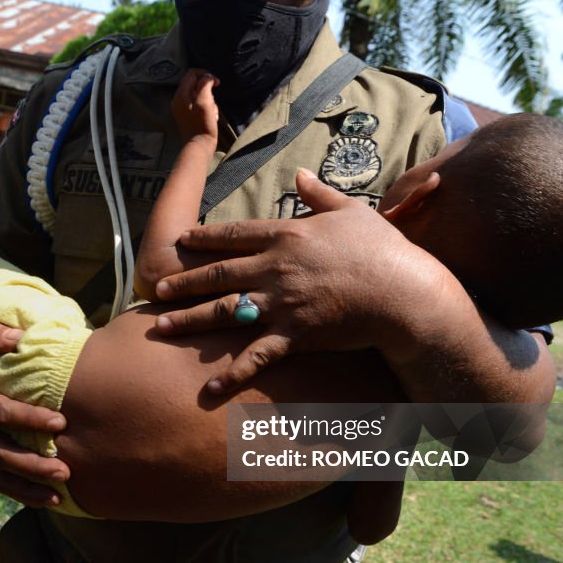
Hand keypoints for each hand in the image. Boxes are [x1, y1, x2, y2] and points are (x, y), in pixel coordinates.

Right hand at [0, 323, 68, 506]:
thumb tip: (17, 338)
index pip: (1, 414)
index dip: (30, 420)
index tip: (61, 423)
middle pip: (1, 453)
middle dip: (33, 465)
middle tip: (65, 470)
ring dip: (28, 488)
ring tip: (59, 495)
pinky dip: (22, 494)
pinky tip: (48, 501)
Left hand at [154, 169, 451, 392]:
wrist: (403, 293)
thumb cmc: (383, 250)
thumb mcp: (351, 211)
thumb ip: (319, 193)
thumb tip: (299, 174)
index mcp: (287, 235)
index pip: (235, 234)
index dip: (206, 238)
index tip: (183, 241)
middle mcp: (275, 267)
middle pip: (219, 273)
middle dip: (185, 281)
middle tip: (158, 288)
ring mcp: (281, 303)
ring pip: (224, 311)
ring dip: (190, 320)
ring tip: (161, 326)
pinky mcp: (294, 335)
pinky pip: (255, 356)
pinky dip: (231, 374)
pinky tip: (208, 388)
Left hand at [172, 69, 218, 142]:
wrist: (199, 146)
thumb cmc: (203, 124)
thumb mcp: (205, 101)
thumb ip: (204, 84)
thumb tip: (207, 77)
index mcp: (180, 95)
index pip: (191, 74)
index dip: (205, 74)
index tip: (217, 83)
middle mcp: (178, 100)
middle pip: (195, 84)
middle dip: (208, 91)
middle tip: (213, 102)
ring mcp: (182, 109)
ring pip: (199, 95)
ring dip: (209, 101)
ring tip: (212, 112)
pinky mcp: (188, 116)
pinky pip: (199, 105)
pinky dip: (207, 108)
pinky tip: (210, 117)